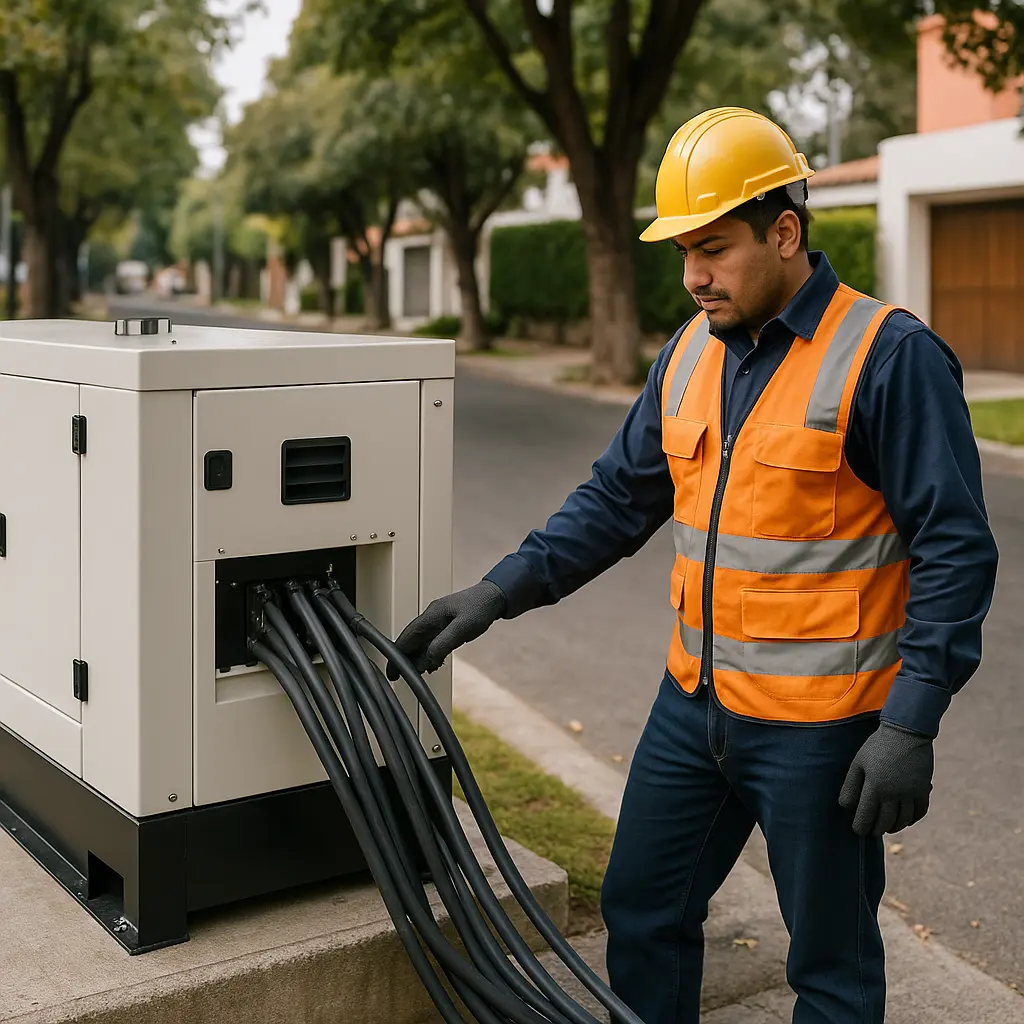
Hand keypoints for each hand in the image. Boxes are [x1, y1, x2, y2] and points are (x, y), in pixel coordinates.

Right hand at [385, 580, 505, 679]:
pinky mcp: (447, 624)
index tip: (392, 671)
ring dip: (417, 657)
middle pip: (411, 640)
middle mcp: (431, 618)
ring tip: (417, 673)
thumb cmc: (481, 607)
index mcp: (431, 616)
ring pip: (421, 642)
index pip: (406, 637)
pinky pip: (432, 641)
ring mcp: (439, 620)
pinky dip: (429, 653)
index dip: (396, 655)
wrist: (496, 596)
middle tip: (400, 676)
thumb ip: (442, 644)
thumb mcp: (462, 628)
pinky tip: (433, 663)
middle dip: (404, 658)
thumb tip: (425, 660)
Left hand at [839, 722, 933, 836]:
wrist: (906, 731)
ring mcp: (910, 792)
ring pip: (903, 820)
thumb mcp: (858, 762)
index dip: (861, 826)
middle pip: (885, 822)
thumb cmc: (877, 746)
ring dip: (894, 827)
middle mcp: (893, 793)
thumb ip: (851, 785)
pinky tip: (905, 820)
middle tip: (872, 832)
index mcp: (874, 786)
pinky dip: (912, 819)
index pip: (866, 816)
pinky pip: (920, 812)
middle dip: (876, 830)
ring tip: (887, 828)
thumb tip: (845, 806)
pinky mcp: (924, 789)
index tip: (858, 831)